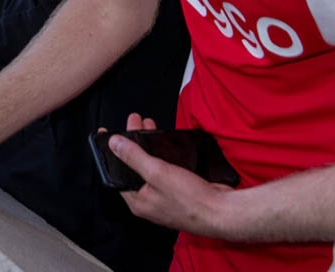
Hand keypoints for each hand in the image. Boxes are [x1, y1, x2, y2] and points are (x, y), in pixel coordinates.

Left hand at [109, 113, 236, 238]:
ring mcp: (165, 197)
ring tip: (148, 124)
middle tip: (134, 121)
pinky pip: (165, 169)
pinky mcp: (179, 192)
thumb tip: (114, 143)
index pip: (117, 173)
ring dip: (148, 144)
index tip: (109, 133)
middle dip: (133, 141)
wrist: (225, 212)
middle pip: (134, 166)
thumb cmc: (192, 201)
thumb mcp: (157, 174)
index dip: (113, 151)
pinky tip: (164, 141)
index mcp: (138, 201)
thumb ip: (134, 157)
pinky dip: (162, 154)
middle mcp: (149, 201)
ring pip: (150, 166)